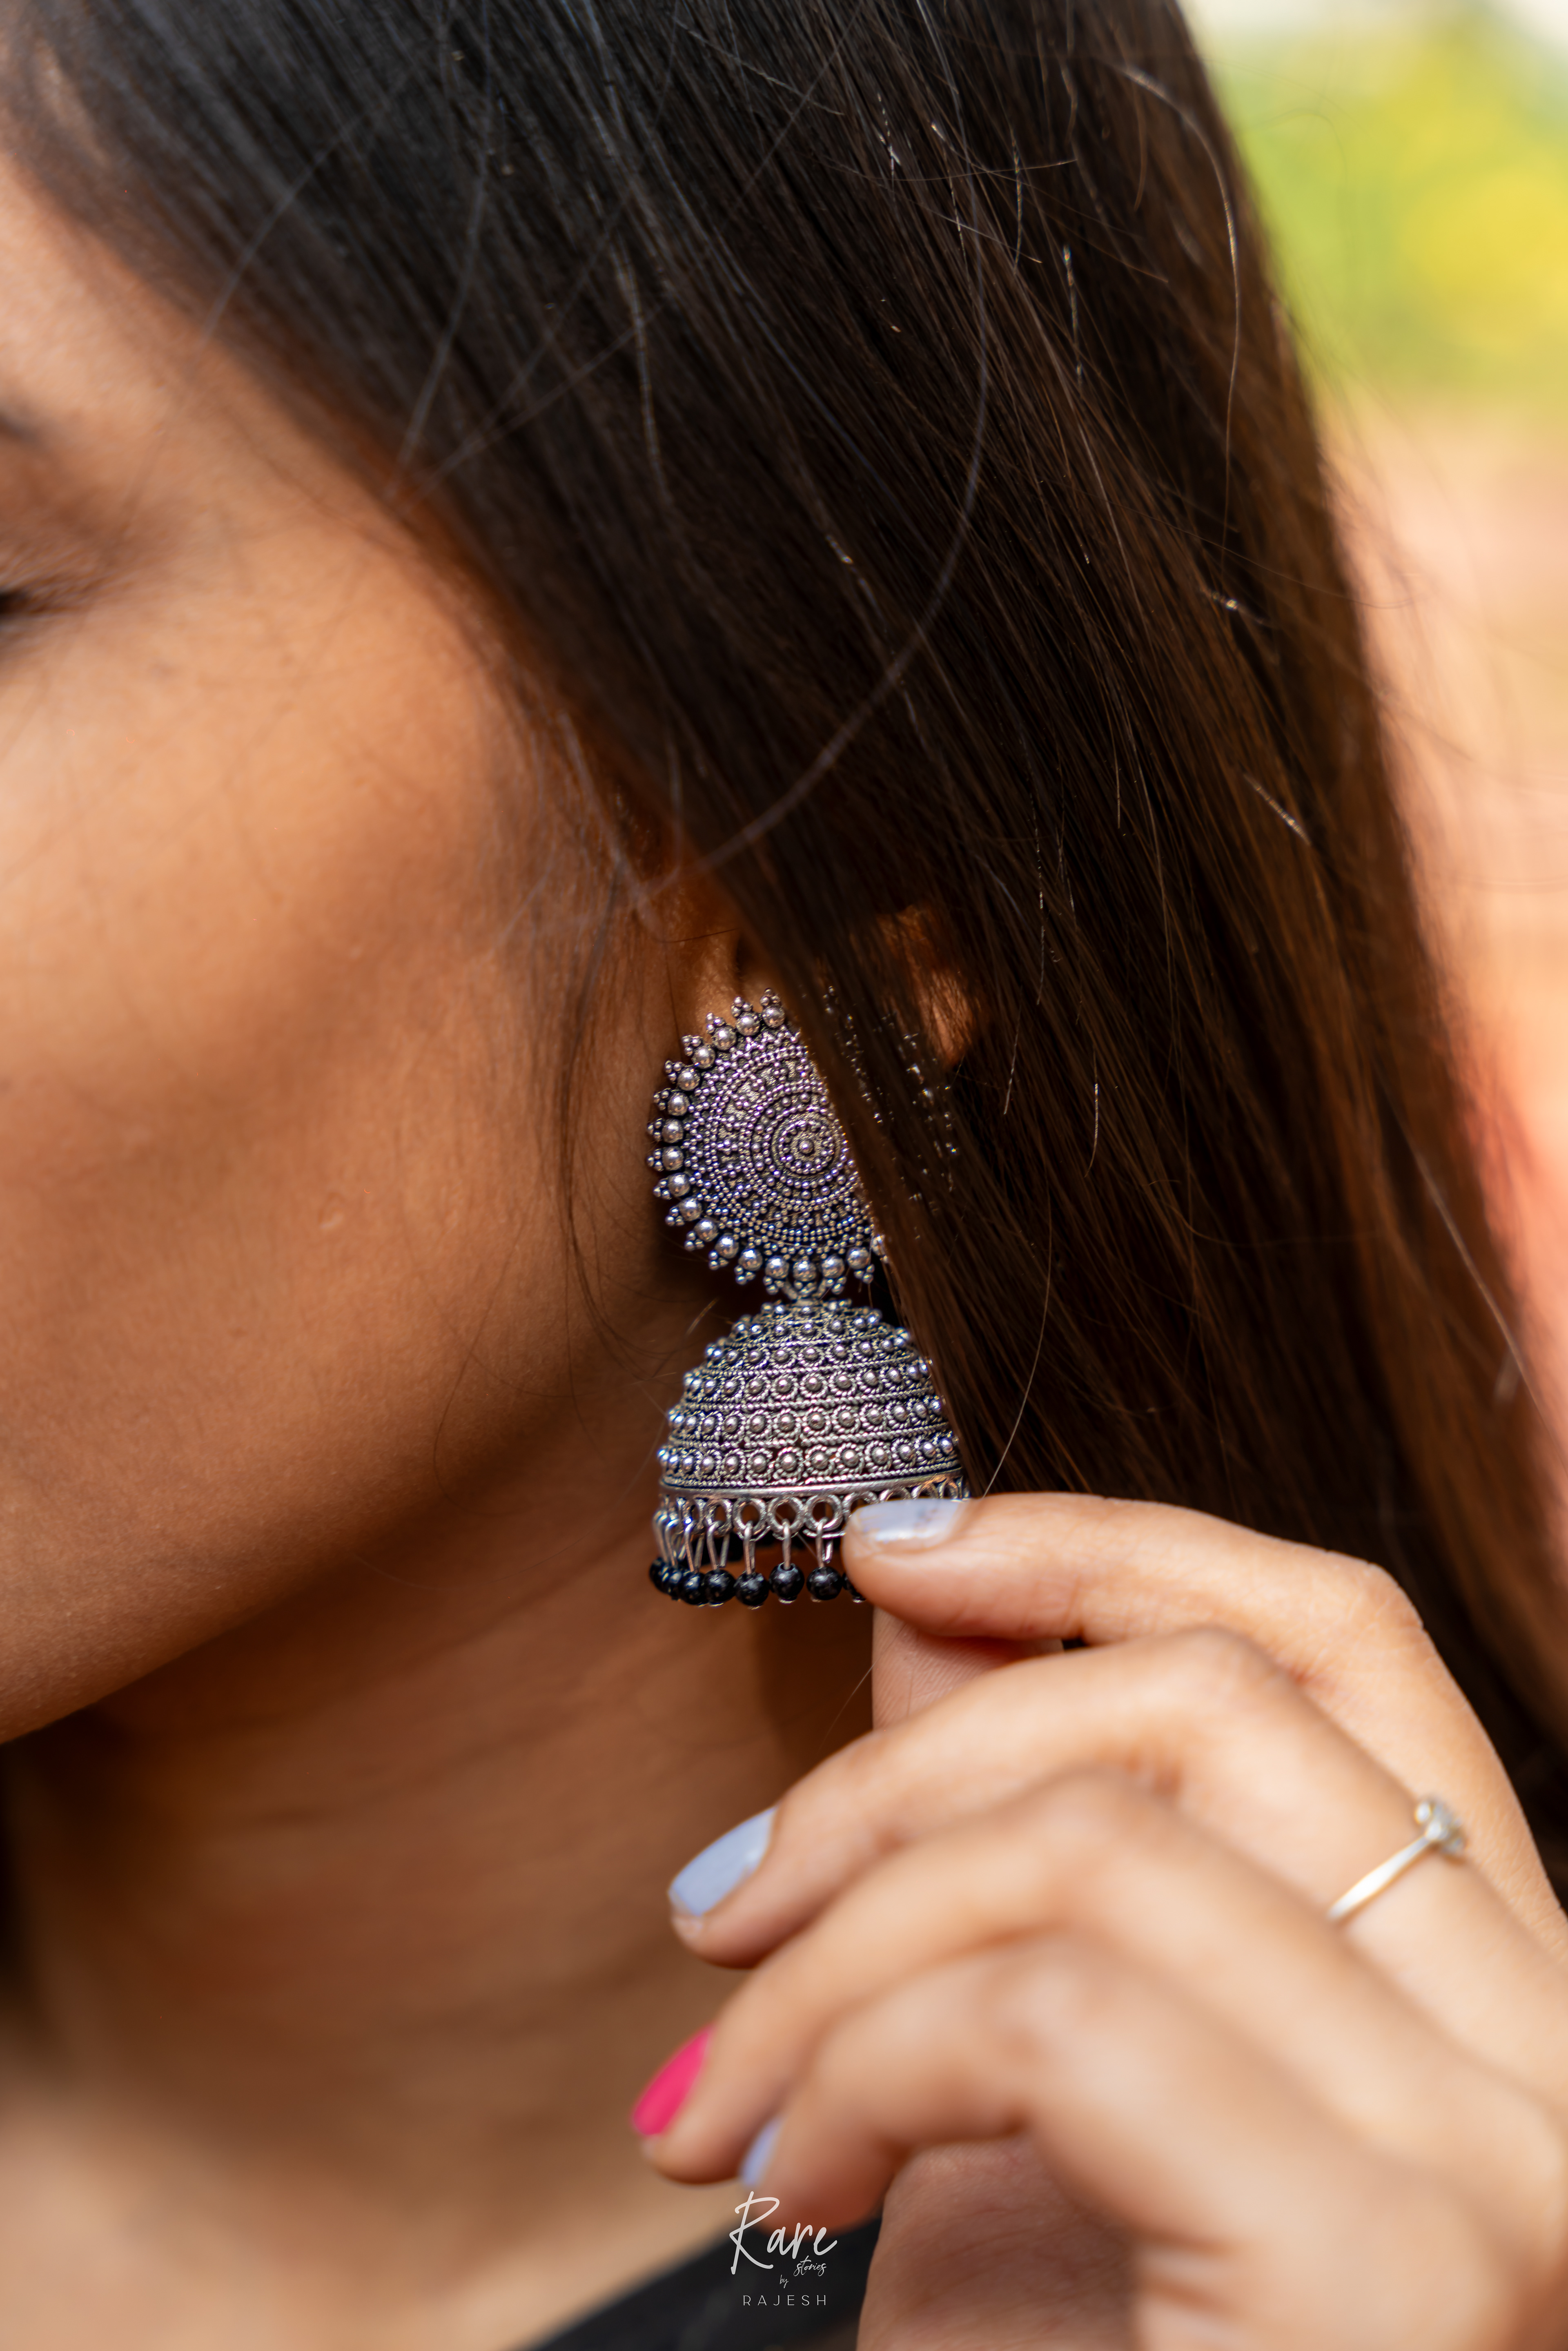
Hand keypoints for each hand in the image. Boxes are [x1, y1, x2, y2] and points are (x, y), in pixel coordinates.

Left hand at [646, 1495, 1567, 2347]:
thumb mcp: (1012, 2089)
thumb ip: (1005, 1837)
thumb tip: (933, 1601)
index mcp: (1487, 2008)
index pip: (1352, 1652)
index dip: (1122, 1547)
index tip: (894, 1545)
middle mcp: (1556, 2069)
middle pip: (1216, 1709)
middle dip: (905, 1759)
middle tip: (720, 1901)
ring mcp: (1511, 2173)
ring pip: (1113, 1842)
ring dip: (841, 1938)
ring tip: (713, 2094)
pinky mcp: (1401, 2264)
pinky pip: (1064, 2008)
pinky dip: (858, 2065)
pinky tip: (783, 2191)